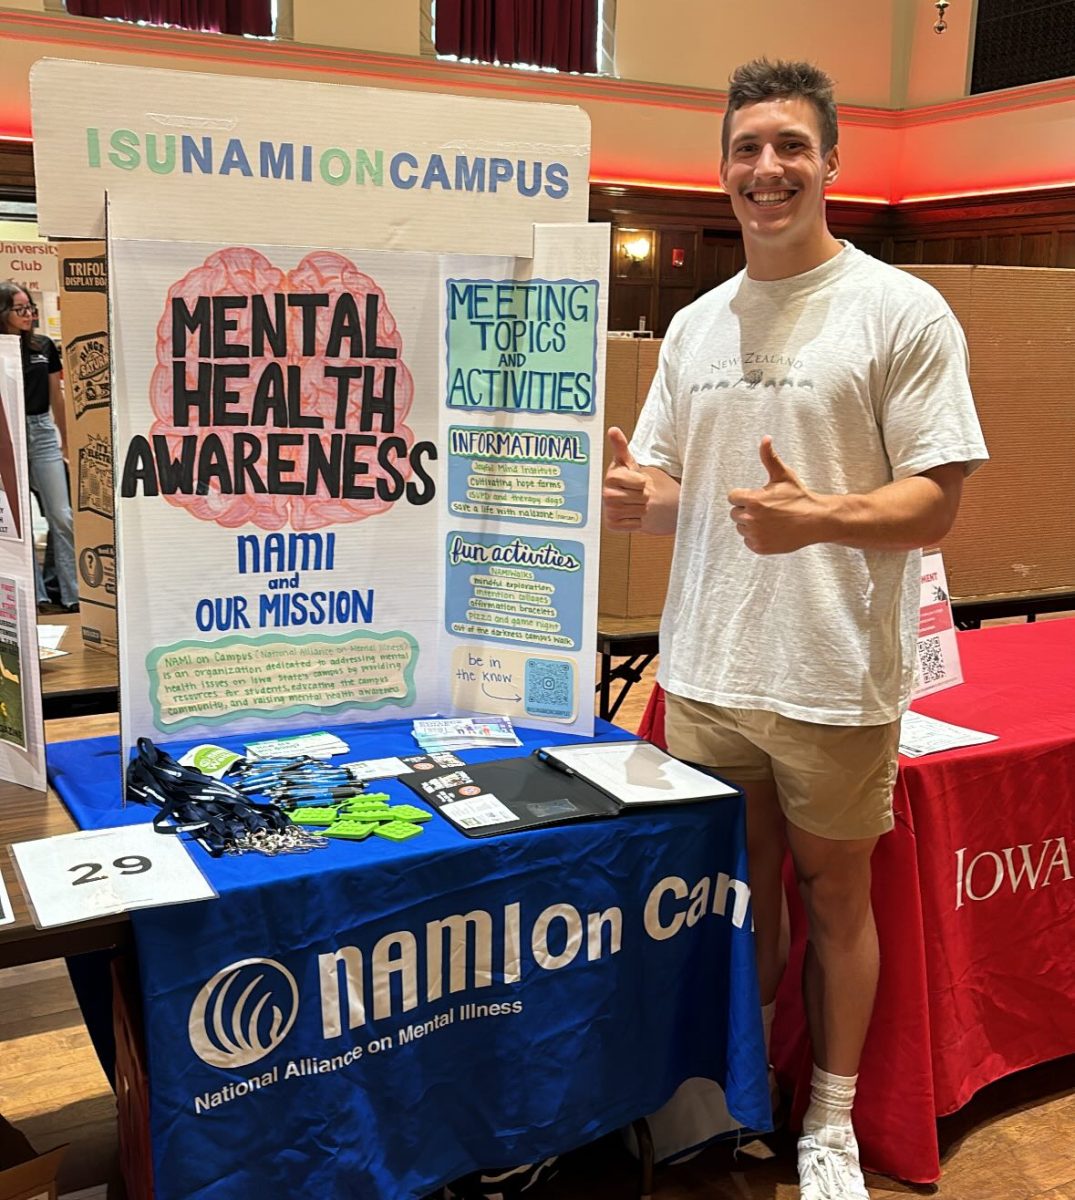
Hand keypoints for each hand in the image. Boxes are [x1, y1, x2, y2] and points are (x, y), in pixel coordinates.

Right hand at [602, 427, 651, 530]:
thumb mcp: (628, 461)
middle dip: (643, 495)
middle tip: (637, 492)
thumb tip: (612, 429)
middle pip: (640, 498)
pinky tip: (632, 514)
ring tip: (635, 502)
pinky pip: (634, 525)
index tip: (636, 480)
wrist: (629, 498)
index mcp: (610, 477)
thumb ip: (621, 446)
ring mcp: (608, 511)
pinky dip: (638, 521)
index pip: (639, 482)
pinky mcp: (612, 525)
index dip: (642, 482)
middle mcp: (606, 495)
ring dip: (642, 508)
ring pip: (639, 511)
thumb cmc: (630, 478)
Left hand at [727, 437, 828, 554]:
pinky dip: (757, 537)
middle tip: (767, 509)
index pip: (733, 497)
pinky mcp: (760, 547)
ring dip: (751, 524)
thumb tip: (765, 438)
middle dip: (747, 509)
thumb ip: (769, 457)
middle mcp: (750, 518)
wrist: (816, 521)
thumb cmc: (799, 496)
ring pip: (741, 528)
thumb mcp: (783, 475)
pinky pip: (748, 541)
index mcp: (752, 500)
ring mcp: (755, 535)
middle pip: (735, 513)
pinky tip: (771, 531)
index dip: (744, 495)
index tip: (759, 496)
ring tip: (770, 520)